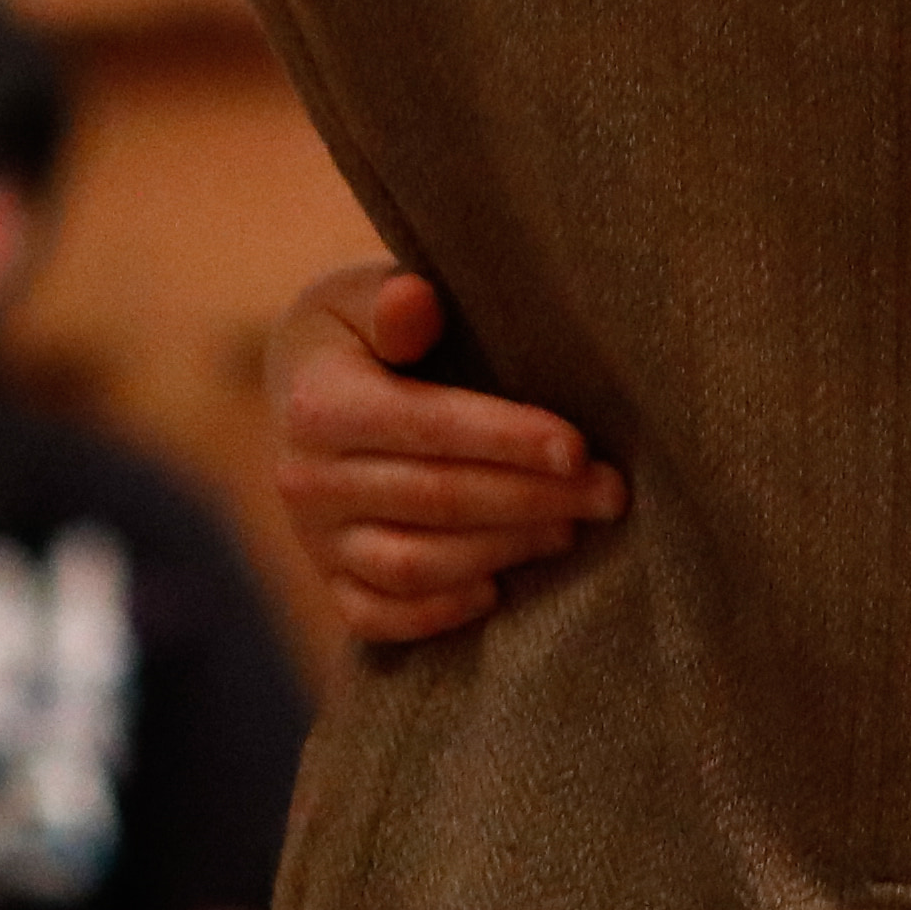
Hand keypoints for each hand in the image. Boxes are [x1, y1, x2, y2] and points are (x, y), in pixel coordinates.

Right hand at [273, 264, 615, 644]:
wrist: (302, 386)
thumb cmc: (361, 331)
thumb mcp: (363, 294)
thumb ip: (394, 299)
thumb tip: (416, 302)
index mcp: (319, 403)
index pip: (426, 426)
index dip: (506, 440)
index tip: (577, 449)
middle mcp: (306, 479)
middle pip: (435, 499)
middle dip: (532, 498)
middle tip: (608, 493)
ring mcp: (313, 538)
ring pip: (414, 565)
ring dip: (502, 551)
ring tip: (570, 529)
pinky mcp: (327, 579)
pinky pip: (377, 616)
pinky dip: (439, 613)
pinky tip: (498, 589)